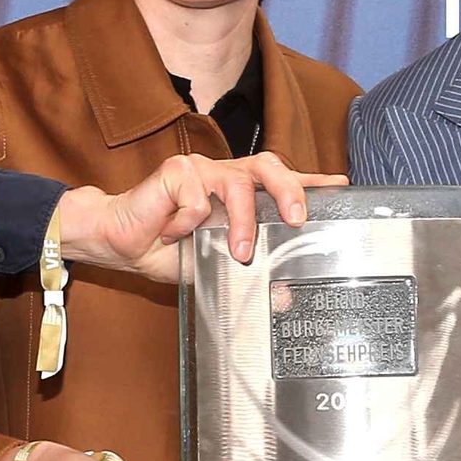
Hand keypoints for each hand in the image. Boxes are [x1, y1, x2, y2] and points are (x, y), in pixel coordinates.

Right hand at [55, 153, 339, 273]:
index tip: (341, 187)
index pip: (282, 182)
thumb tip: (286, 296)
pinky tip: (171, 233)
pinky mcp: (176, 170)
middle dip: (289, 189)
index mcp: (240, 193)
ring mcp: (202, 168)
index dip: (312, 182)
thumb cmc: (168, 249)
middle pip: (269, 165)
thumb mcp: (216, 265)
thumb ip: (249, 270)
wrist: (120, 242)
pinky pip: (195, 196)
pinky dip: (186, 223)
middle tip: (297, 218)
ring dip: (241, 220)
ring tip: (239, 250)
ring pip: (238, 181)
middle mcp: (226, 175)